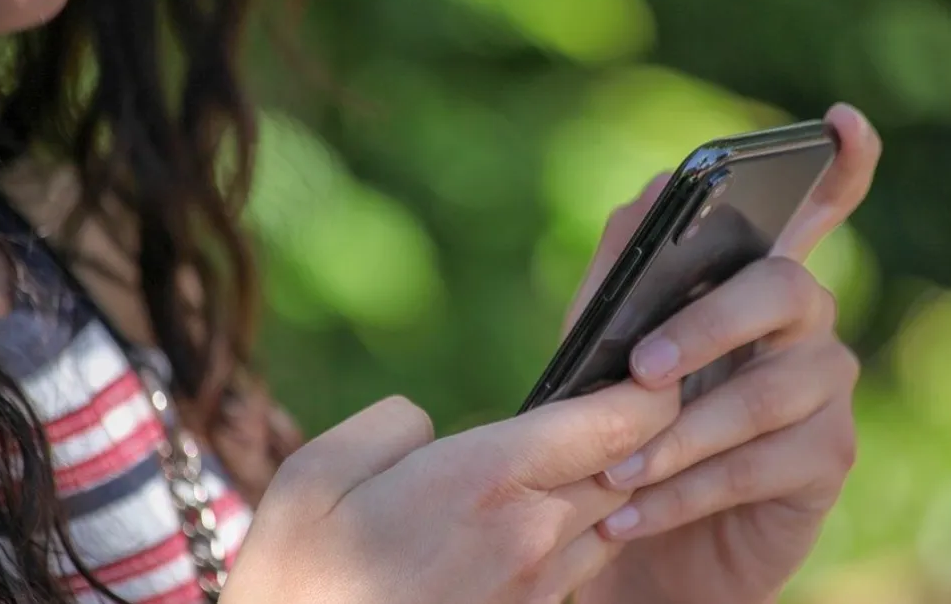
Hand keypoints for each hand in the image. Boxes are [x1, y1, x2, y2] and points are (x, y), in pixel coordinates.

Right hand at [220, 383, 680, 603]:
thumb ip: (391, 427)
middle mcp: (531, 539)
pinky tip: (531, 528)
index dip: (652, 390)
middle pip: (628, 471)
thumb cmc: (296, 589)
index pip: (615, 424)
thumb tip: (431, 428)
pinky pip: (579, 571)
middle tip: (618, 403)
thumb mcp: (314, 479)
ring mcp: (536, 594)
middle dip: (635, 436)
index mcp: (486, 482)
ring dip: (608, 489)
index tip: (654, 368)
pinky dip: (577, 539)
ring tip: (575, 463)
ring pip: (611, 523)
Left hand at [571, 104, 880, 603]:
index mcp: (751, 283)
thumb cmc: (625, 429)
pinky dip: (684, 492)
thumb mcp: (603, 351)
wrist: (645, 542)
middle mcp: (805, 323)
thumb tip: (648, 197)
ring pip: (766, 391)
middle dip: (708, 324)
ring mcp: (825, 389)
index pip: (815, 208)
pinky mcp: (828, 459)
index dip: (839, 163)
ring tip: (614, 473)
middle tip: (642, 369)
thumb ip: (622, 277)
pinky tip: (630, 515)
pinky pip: (758, 466)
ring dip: (679, 434)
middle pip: (784, 288)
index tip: (842, 119)